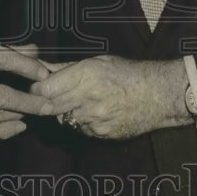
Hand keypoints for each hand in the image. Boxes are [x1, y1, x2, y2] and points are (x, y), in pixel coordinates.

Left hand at [31, 54, 190, 138]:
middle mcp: (87, 97)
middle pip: (50, 106)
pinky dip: (82, 123)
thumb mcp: (98, 62)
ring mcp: (94, 118)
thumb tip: (41, 66)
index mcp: (85, 75)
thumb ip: (67, 68)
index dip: (37, 89)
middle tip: (50, 98)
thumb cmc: (128, 73)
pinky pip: (81, 129)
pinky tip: (96, 112)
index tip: (38, 87)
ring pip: (64, 119)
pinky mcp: (101, 133)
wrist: (159, 95)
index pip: (45, 89)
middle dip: (45, 103)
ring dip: (65, 112)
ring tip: (81, 102)